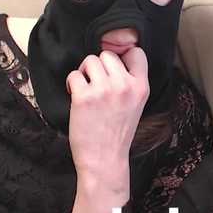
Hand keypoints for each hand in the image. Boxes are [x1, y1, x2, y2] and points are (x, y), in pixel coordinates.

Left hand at [66, 48, 148, 212]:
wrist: (104, 159)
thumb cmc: (117, 133)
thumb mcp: (136, 104)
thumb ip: (130, 82)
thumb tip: (114, 58)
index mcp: (141, 87)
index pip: (137, 52)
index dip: (123, 55)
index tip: (114, 66)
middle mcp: (124, 85)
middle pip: (108, 55)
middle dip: (99, 66)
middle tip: (96, 83)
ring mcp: (104, 90)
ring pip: (89, 61)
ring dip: (84, 73)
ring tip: (86, 89)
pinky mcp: (84, 97)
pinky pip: (74, 75)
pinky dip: (72, 84)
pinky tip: (76, 97)